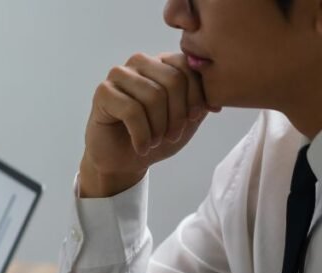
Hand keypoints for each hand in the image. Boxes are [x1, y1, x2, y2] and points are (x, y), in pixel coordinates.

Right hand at [80, 52, 217, 197]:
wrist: (123, 161)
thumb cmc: (155, 137)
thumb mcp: (187, 119)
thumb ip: (202, 100)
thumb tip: (218, 89)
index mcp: (162, 63)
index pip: (187, 67)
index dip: (196, 95)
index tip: (195, 119)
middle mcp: (140, 63)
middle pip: (172, 80)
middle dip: (178, 114)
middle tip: (174, 136)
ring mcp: (119, 75)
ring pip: (152, 95)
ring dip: (158, 127)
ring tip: (155, 142)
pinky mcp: (103, 93)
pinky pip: (131, 110)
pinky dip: (141, 135)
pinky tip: (141, 147)